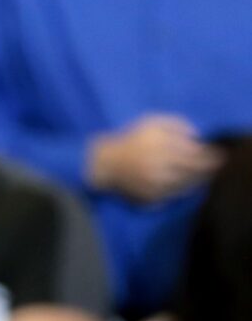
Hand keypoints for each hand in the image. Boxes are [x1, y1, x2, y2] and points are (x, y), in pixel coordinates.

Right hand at [87, 114, 222, 202]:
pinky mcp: (149, 198)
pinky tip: (184, 184)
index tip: (216, 152)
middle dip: (206, 169)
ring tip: (200, 175)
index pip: (195, 153)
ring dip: (196, 180)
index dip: (209, 154)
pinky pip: (173, 196)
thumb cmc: (131, 139)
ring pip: (185, 185)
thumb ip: (176, 124)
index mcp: (160, 146)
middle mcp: (159, 167)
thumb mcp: (151, 122)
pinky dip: (182, 190)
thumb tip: (197, 136)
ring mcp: (154, 185)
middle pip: (193, 171)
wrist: (104, 163)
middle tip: (212, 166)